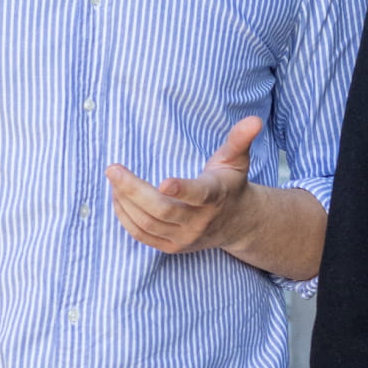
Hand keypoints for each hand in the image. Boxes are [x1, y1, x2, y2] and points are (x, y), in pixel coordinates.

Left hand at [107, 115, 259, 256]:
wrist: (237, 224)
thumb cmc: (230, 185)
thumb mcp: (236, 161)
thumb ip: (240, 140)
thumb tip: (254, 120)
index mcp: (215, 197)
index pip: (198, 195)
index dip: (181, 190)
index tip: (163, 182)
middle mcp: (200, 221)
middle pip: (161, 210)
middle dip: (133, 190)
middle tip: (112, 169)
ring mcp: (185, 238)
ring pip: (146, 223)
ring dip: (124, 201)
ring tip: (114, 179)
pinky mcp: (172, 247)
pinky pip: (142, 235)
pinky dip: (125, 217)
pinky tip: (118, 198)